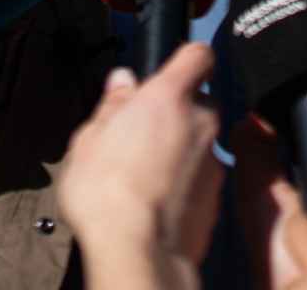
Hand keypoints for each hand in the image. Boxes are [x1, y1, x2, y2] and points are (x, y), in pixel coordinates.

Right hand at [58, 44, 222, 283]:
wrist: (138, 251)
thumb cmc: (107, 193)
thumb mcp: (89, 138)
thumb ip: (113, 105)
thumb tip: (123, 82)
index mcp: (169, 97)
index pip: (197, 55)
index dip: (186, 59)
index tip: (170, 70)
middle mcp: (201, 123)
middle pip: (199, 103)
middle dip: (176, 113)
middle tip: (141, 132)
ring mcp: (213, 161)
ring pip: (200, 142)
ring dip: (180, 150)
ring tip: (143, 173)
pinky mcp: (217, 197)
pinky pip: (202, 177)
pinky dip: (185, 182)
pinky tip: (156, 198)